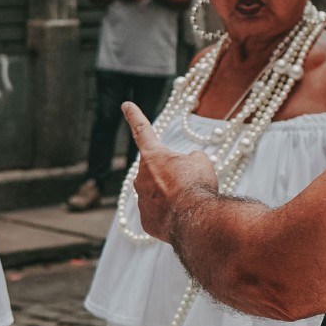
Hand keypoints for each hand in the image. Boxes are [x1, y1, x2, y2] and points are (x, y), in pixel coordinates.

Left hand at [122, 103, 217, 241]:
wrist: (195, 218)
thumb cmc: (197, 185)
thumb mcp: (200, 161)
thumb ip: (189, 159)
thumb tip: (186, 167)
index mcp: (152, 156)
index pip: (142, 130)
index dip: (134, 116)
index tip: (125, 105)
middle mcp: (141, 177)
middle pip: (155, 172)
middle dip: (169, 176)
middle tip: (188, 183)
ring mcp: (142, 201)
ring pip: (157, 195)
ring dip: (171, 196)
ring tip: (188, 202)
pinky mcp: (146, 221)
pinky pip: (159, 214)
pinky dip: (170, 215)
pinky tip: (182, 216)